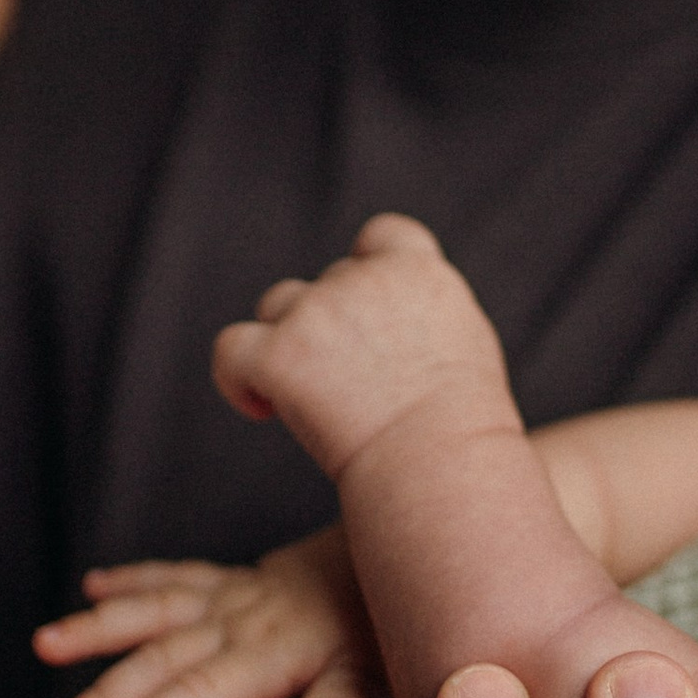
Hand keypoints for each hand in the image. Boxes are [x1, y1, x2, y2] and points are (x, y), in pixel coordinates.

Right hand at [35, 527, 385, 697]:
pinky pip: (175, 576)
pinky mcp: (231, 580)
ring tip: (44, 644)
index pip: (200, 692)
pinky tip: (92, 586)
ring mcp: (230, 595)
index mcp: (269, 652)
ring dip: (98, 628)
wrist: (399, 551)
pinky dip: (133, 580)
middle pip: (160, 658)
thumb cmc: (383, 631)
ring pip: (153, 609)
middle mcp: (239, 620)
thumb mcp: (374, 675)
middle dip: (106, 696)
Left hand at [212, 212, 514, 481]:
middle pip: (329, 284)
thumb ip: (426, 313)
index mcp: (417, 271)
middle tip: (356, 392)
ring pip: (278, 306)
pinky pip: (231, 350)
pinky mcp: (279, 353)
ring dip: (288, 341)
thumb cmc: (464, 426)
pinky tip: (262, 408)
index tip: (368, 313)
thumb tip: (396, 323)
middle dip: (333, 327)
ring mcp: (317, 312)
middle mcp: (364, 279)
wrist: (441, 461)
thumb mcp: (465, 343)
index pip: (382, 236)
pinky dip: (237, 376)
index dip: (369, 267)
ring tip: (315, 400)